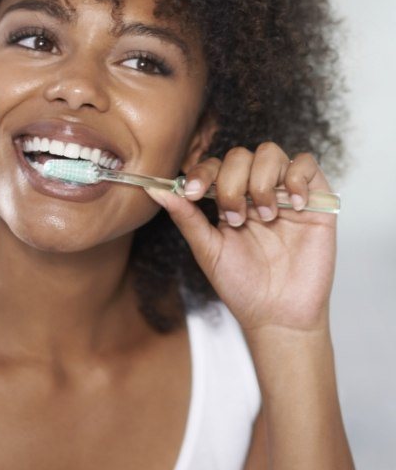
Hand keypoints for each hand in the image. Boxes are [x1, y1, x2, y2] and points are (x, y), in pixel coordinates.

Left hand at [147, 143, 336, 334]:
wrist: (278, 315)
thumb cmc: (242, 285)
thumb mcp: (207, 248)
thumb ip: (185, 216)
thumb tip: (154, 189)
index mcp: (228, 199)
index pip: (214, 166)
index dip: (202, 172)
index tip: (194, 193)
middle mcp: (255, 191)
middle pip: (241, 155)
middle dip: (232, 183)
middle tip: (235, 218)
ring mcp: (285, 193)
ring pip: (271, 153)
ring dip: (261, 181)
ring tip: (264, 215)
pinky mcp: (316, 200)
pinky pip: (307, 165)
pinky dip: (296, 178)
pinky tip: (292, 206)